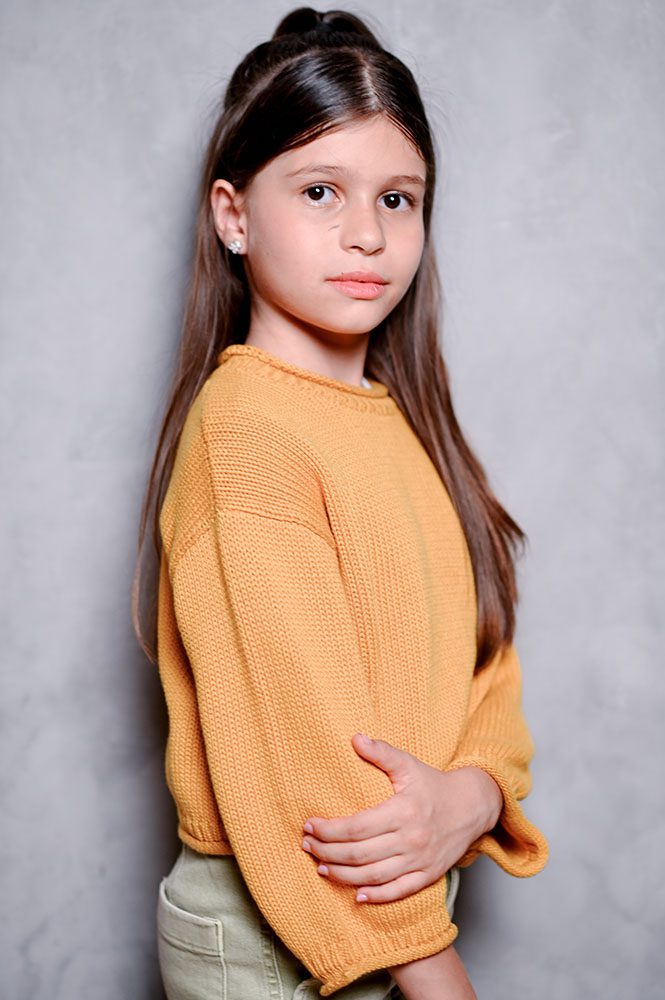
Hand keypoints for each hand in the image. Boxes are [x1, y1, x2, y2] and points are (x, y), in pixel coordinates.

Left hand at [301, 733, 502, 903]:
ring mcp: (420, 860)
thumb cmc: (435, 785)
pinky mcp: (428, 875)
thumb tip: (355, 738)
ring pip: (374, 875)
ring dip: (344, 875)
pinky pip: (399, 891)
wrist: (473, 806)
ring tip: (321, 869)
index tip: (309, 825)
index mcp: (403, 811)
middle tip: (307, 847)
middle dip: (328, 852)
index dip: (329, 829)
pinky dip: (377, 896)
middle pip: (360, 854)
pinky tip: (357, 895)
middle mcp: (411, 839)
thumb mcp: (409, 765)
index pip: (357, 826)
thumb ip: (382, 753)